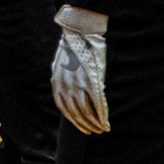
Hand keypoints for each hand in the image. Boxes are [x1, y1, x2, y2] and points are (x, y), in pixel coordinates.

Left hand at [50, 5, 109, 133]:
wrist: (79, 32)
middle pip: (76, 114)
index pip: (65, 110)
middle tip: (95, 132)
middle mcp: (66, 88)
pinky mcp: (92, 82)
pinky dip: (102, 115)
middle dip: (86, 126)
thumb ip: (63, 80)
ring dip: (95, 123)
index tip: (83, 129)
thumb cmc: (72, 47)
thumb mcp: (60, 65)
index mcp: (57, 84)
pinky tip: (106, 121)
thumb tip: (67, 91)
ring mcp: (79, 85)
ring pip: (86, 112)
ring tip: (102, 129)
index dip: (75, 122)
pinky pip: (96, 104)